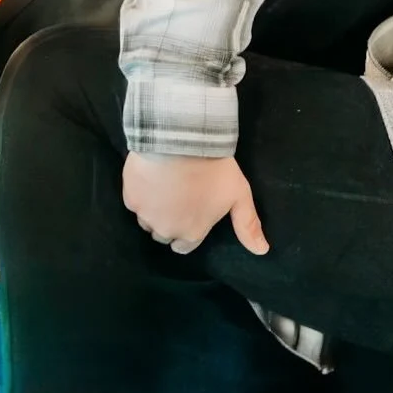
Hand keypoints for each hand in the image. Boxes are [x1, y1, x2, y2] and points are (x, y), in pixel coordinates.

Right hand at [122, 152, 269, 255]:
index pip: (185, 246)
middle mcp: (165, 231)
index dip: (189, 230)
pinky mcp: (129, 198)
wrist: (181, 141)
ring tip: (166, 187)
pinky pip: (134, 202)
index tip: (193, 212)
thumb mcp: (239, 195)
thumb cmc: (214, 170)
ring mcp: (144, 215)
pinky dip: (142, 194)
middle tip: (181, 197)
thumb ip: (248, 225)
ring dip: (154, 210)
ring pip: (147, 221)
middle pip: (165, 234)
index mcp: (191, 234)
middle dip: (171, 221)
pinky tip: (152, 178)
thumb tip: (262, 251)